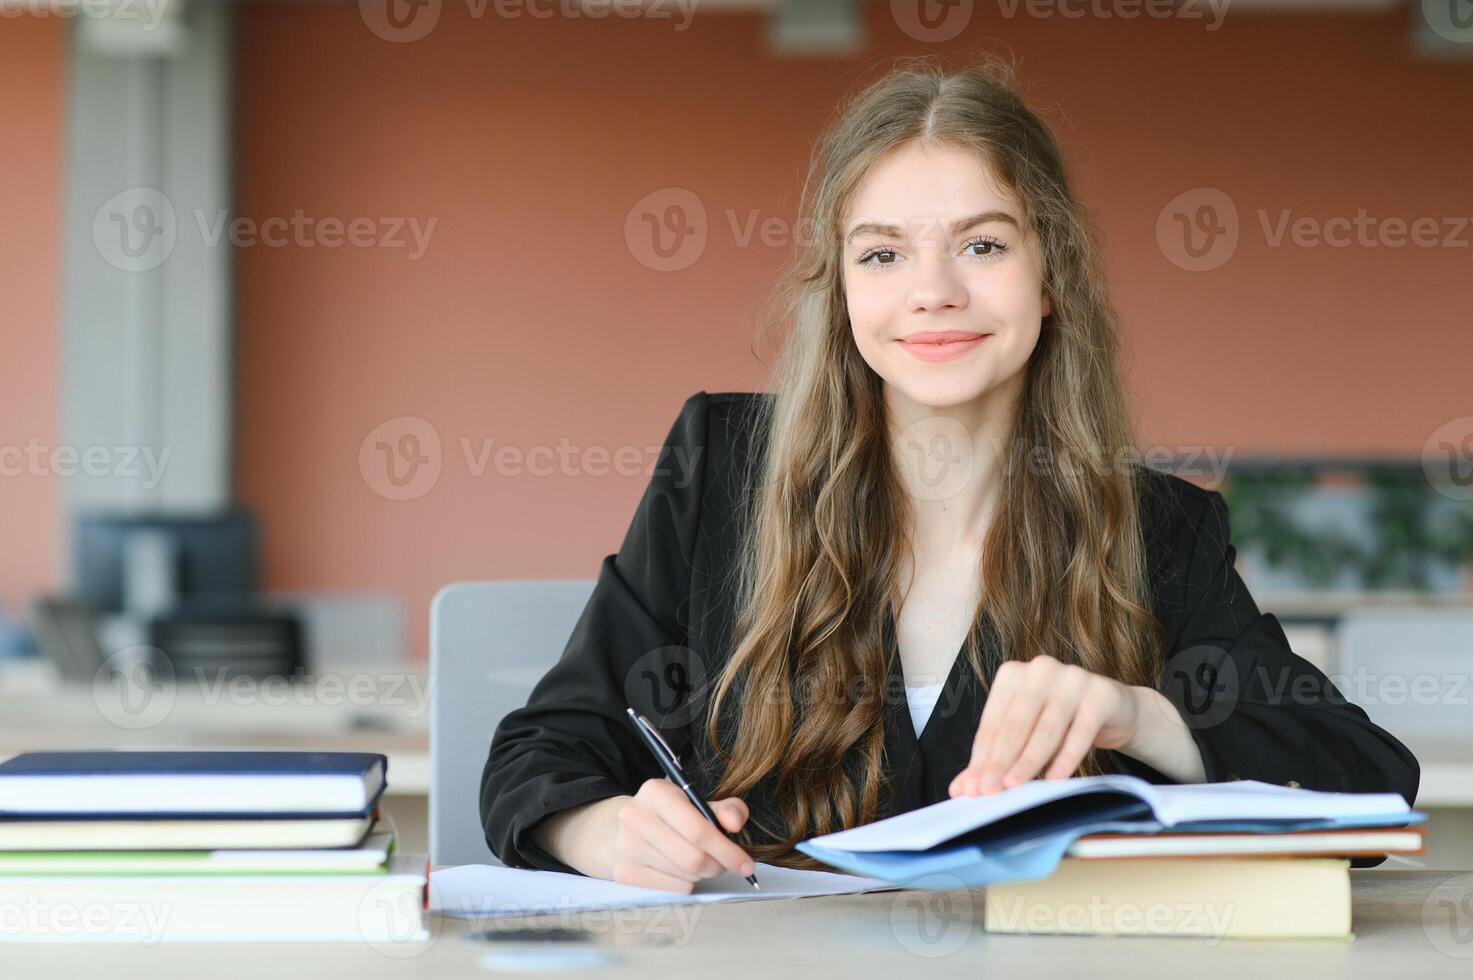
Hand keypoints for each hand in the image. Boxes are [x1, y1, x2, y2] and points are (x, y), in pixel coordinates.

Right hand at [607, 779, 755, 891]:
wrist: (625, 829)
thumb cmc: (671, 816)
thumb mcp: (698, 803)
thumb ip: (726, 809)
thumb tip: (735, 824)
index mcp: (656, 793)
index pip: (698, 830)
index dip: (727, 851)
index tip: (747, 865)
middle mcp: (635, 817)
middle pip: (692, 858)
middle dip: (717, 866)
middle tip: (724, 864)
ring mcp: (626, 847)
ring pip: (684, 876)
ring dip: (702, 874)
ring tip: (699, 861)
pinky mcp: (624, 873)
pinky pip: (672, 890)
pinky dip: (686, 884)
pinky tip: (680, 870)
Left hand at [948, 654, 1142, 796]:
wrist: (1112, 708)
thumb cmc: (1059, 720)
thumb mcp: (1025, 734)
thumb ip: (993, 758)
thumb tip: (962, 789)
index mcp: (1013, 674)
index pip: (992, 722)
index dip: (981, 757)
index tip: (973, 787)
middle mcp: (1041, 670)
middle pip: (1015, 724)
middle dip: (1000, 761)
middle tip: (990, 791)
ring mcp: (1073, 679)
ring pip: (1046, 729)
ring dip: (1029, 761)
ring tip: (1016, 786)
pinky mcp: (1101, 695)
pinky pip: (1080, 732)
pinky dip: (1066, 758)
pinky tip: (1054, 779)